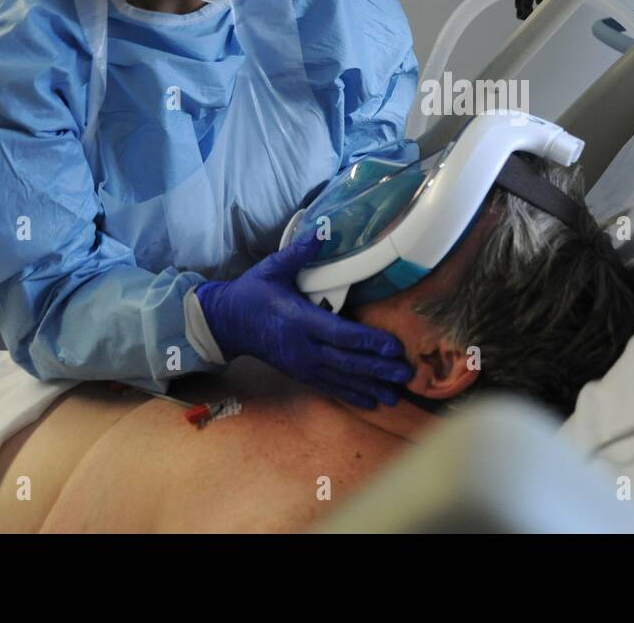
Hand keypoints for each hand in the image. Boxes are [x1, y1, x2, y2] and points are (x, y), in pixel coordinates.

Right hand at [195, 234, 412, 407]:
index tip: (394, 347)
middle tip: (407, 375)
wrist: (226, 323)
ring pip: (341, 379)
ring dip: (370, 387)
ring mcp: (301, 364)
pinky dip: (351, 395)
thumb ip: (299, 252)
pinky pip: (329, 387)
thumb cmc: (251, 293)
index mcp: (300, 319)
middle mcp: (303, 347)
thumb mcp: (272, 268)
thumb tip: (322, 231)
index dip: (369, 342)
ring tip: (395, 397)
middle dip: (378, 369)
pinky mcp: (299, 373)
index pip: (340, 334)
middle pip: (347, 362)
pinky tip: (371, 402)